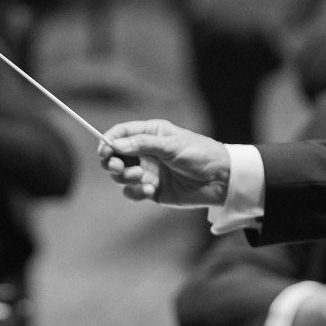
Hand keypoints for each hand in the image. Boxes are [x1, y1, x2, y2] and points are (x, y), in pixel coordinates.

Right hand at [99, 120, 231, 205]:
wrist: (221, 180)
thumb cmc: (200, 154)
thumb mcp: (171, 145)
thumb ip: (142, 144)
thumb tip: (114, 144)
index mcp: (151, 134)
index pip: (121, 133)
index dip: (108, 141)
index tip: (105, 151)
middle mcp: (146, 152)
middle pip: (116, 156)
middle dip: (112, 162)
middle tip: (118, 167)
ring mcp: (148, 171)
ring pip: (121, 175)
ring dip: (125, 177)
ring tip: (141, 177)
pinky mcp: (153, 190)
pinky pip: (133, 192)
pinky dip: (136, 192)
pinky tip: (150, 190)